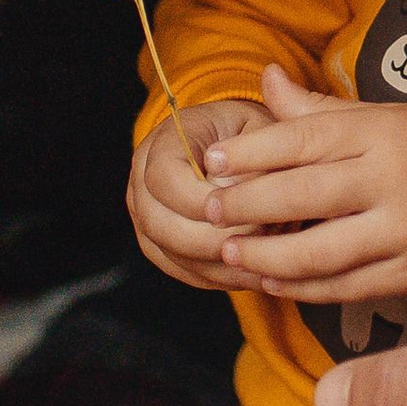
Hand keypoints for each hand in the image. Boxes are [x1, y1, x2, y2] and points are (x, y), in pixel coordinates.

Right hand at [127, 93, 269, 290]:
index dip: (201, 201)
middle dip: (212, 239)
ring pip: (173, 254)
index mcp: (162, 143)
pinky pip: (186, 271)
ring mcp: (147, 219)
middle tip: (259, 241)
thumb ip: (253, 156)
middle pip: (159, 224)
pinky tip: (256, 273)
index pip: (164, 179)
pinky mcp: (162, 247)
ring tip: (264, 260)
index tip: (246, 209)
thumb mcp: (259, 129)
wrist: (242, 150)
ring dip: (220, 262)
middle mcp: (142, 182)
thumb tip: (246, 198)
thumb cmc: (253, 134)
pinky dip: (221, 277)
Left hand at [199, 62, 406, 303]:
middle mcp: (390, 182)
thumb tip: (265, 76)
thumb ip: (317, 109)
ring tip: (229, 253)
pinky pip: (345, 288)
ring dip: (268, 256)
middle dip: (248, 206)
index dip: (252, 153)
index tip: (212, 162)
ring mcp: (401, 233)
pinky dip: (303, 288)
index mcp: (381, 134)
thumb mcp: (381, 116)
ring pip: (321, 252)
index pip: (305, 141)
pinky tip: (271, 281)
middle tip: (209, 211)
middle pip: (305, 197)